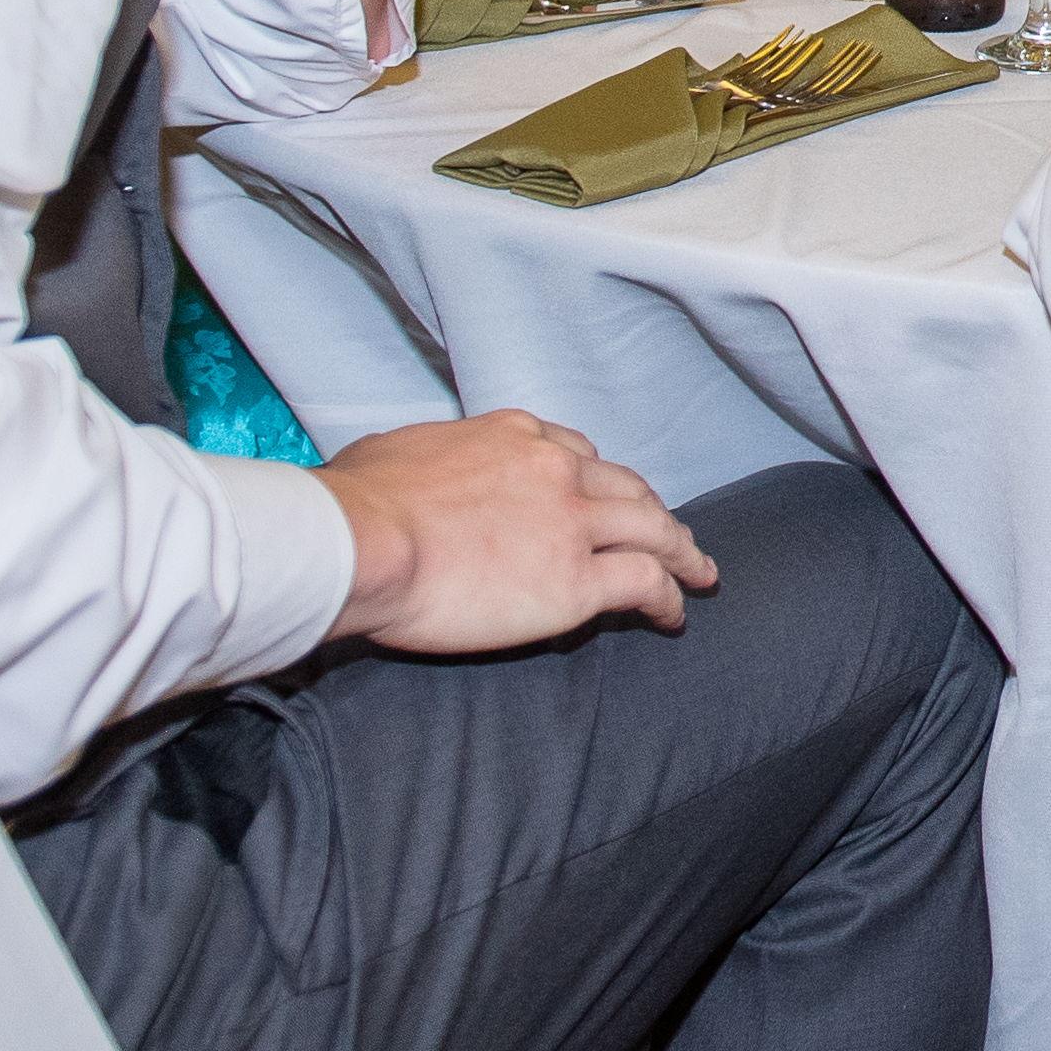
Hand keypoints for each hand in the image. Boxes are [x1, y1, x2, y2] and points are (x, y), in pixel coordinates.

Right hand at [323, 409, 714, 650]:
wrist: (362, 541)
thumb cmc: (353, 504)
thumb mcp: (389, 455)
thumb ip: (417, 463)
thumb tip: (393, 476)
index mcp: (511, 436)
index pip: (572, 453)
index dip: (594, 479)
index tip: (599, 497)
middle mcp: (555, 468)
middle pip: (625, 486)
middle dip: (649, 509)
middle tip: (666, 532)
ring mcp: (572, 522)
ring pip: (653, 528)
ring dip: (680, 551)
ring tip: (698, 573)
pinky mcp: (576, 580)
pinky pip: (644, 584)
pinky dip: (668, 597)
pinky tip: (673, 615)